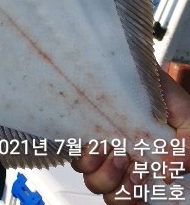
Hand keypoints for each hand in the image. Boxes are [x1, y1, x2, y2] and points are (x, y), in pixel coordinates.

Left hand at [71, 69, 189, 203]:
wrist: (139, 65)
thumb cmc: (164, 96)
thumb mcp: (188, 121)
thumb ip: (187, 149)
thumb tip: (169, 171)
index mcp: (145, 166)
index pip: (133, 199)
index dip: (133, 199)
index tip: (140, 178)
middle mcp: (122, 162)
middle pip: (113, 195)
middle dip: (121, 187)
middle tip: (128, 162)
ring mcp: (101, 149)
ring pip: (94, 181)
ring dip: (105, 172)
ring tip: (114, 150)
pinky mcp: (84, 132)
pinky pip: (77, 156)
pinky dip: (86, 154)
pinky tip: (98, 140)